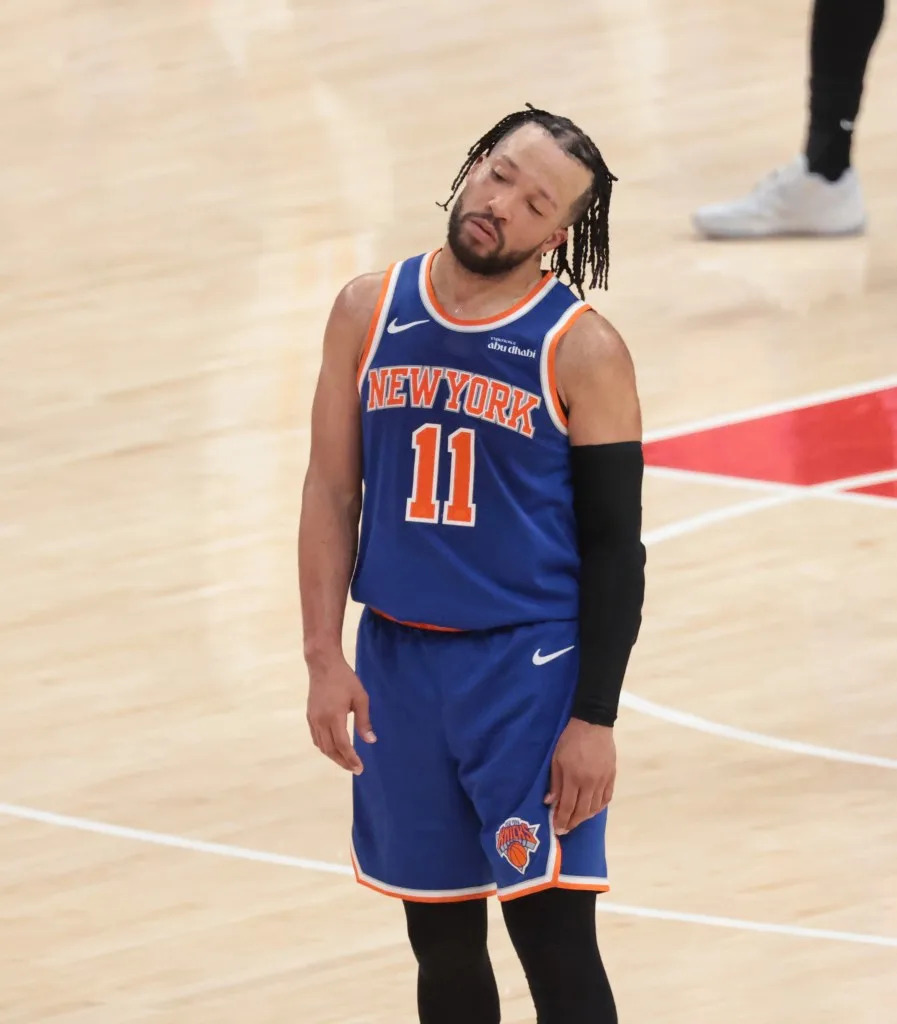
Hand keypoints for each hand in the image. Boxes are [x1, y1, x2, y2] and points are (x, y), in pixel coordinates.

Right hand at [306, 658, 375, 774]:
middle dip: (343, 762)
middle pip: (330, 750)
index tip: (360, 768)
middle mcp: (321, 721)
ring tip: (346, 761)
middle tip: (355, 769)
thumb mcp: (360, 698)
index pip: (342, 745)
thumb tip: (371, 741)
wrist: (323, 665)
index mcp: (334, 716)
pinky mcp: (310, 716)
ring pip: (321, 746)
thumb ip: (364, 721)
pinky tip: (333, 748)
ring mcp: (313, 719)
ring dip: (333, 757)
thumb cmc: (345, 679)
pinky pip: (316, 738)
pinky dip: (325, 747)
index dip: (351, 759)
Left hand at [544, 718, 615, 834]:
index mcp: (574, 778)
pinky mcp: (612, 777)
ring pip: (595, 808)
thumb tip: (549, 801)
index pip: (567, 806)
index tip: (557, 829)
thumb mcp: (556, 759)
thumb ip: (555, 782)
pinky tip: (592, 810)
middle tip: (565, 829)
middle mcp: (590, 783)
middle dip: (572, 823)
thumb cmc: (570, 740)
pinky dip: (599, 807)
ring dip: (585, 817)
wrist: (592, 724)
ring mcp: (603, 781)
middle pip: (582, 811)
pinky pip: (606, 798)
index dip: (562, 820)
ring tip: (576, 820)